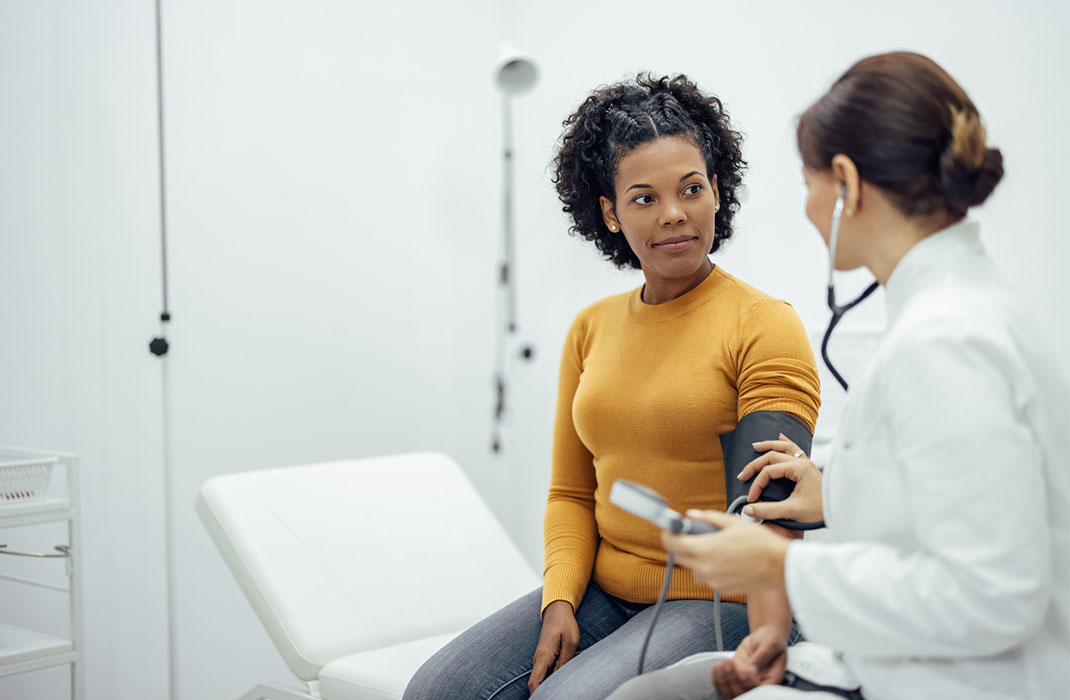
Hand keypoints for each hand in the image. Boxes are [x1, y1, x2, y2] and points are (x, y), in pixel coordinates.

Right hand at [528, 600, 579, 693]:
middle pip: (536, 684)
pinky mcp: (545, 657)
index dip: (536, 695)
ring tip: (557, 694)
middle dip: (541, 694)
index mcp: (543, 656)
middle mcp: (538, 659)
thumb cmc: (565, 623)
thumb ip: (565, 661)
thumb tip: (561, 678)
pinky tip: (558, 685)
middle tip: (556, 697)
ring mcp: (541, 659)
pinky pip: (544, 673)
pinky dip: (548, 681)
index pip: (534, 682)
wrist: (557, 610)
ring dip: (545, 688)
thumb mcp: (571, 642)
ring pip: (540, 679)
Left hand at [662, 511, 789, 593]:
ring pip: (694, 568)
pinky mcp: (721, 589)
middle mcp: (706, 568)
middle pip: (680, 557)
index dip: (667, 535)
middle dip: (680, 546)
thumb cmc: (761, 543)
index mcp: (706, 549)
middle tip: (689, 536)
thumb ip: (708, 517)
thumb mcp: (733, 522)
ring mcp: (713, 581)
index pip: (673, 544)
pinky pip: (708, 577)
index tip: (668, 530)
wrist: (780, 567)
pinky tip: (726, 559)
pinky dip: (710, 568)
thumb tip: (691, 515)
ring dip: (697, 557)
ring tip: (715, 548)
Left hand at [712, 624, 788, 698]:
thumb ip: (762, 657)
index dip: (749, 682)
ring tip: (721, 664)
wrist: (762, 637)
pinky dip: (717, 679)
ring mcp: (744, 683)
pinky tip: (718, 666)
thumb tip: (752, 668)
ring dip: (723, 680)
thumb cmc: (770, 640)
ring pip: (731, 693)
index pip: (759, 689)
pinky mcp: (734, 678)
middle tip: (729, 663)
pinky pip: (723, 686)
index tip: (744, 669)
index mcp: (771, 680)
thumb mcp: (770, 644)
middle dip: (733, 680)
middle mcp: (757, 685)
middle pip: (744, 694)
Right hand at [737, 433, 823, 522]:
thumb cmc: (820, 511)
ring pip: (785, 447)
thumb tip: (748, 509)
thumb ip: (768, 510)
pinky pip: (795, 449)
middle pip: (773, 456)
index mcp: (799, 469)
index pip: (769, 471)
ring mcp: (807, 463)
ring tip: (755, 446)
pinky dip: (786, 442)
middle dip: (755, 464)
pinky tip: (781, 437)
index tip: (751, 498)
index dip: (757, 484)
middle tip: (743, 475)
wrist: (839, 511)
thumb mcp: (792, 511)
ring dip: (769, 445)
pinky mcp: (808, 467)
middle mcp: (803, 462)